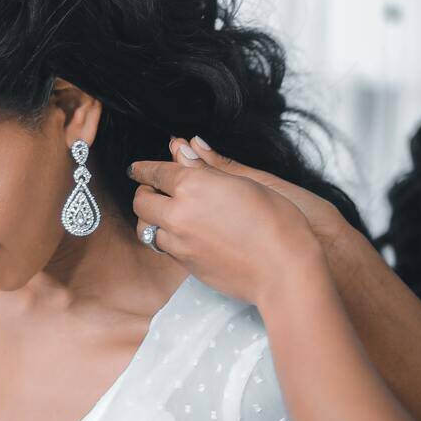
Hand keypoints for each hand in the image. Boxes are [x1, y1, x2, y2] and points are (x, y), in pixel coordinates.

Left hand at [129, 138, 323, 308]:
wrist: (284, 272)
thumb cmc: (277, 222)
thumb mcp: (248, 183)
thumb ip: (210, 168)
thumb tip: (185, 148)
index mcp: (193, 186)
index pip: (156, 172)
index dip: (144, 168)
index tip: (137, 168)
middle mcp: (179, 214)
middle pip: (141, 201)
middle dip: (144, 192)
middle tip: (155, 189)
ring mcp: (180, 243)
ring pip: (147, 228)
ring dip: (151, 218)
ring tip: (166, 213)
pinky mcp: (187, 266)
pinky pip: (164, 247)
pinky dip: (165, 237)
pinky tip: (183, 234)